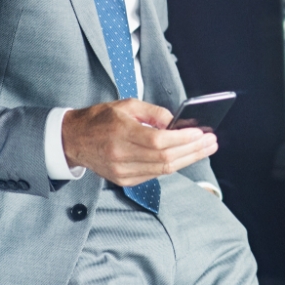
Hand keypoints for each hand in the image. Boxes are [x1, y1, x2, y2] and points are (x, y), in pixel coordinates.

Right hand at [61, 99, 217, 185]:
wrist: (73, 140)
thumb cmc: (100, 119)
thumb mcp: (127, 105)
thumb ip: (154, 113)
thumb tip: (177, 122)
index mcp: (120, 132)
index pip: (158, 141)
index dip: (183, 139)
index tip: (201, 132)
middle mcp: (121, 155)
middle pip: (165, 158)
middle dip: (193, 150)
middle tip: (211, 142)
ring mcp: (122, 171)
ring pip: (163, 169)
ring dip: (188, 159)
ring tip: (205, 149)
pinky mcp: (124, 180)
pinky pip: (155, 174)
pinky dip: (172, 165)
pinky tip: (185, 156)